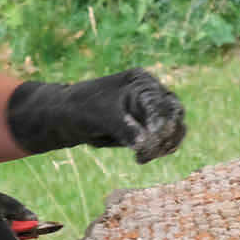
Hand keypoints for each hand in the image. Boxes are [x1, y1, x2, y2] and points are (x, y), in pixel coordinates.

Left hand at [7, 69, 188, 163]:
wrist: (65, 117)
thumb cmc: (81, 110)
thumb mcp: (102, 118)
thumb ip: (124, 129)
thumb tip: (145, 145)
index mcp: (141, 83)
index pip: (161, 103)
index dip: (160, 124)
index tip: (151, 143)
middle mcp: (151, 93)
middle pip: (174, 114)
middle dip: (166, 135)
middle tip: (149, 153)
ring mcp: (151, 110)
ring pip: (174, 128)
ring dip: (166, 145)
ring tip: (143, 157)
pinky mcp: (148, 126)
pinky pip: (165, 139)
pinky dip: (161, 149)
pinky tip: (143, 156)